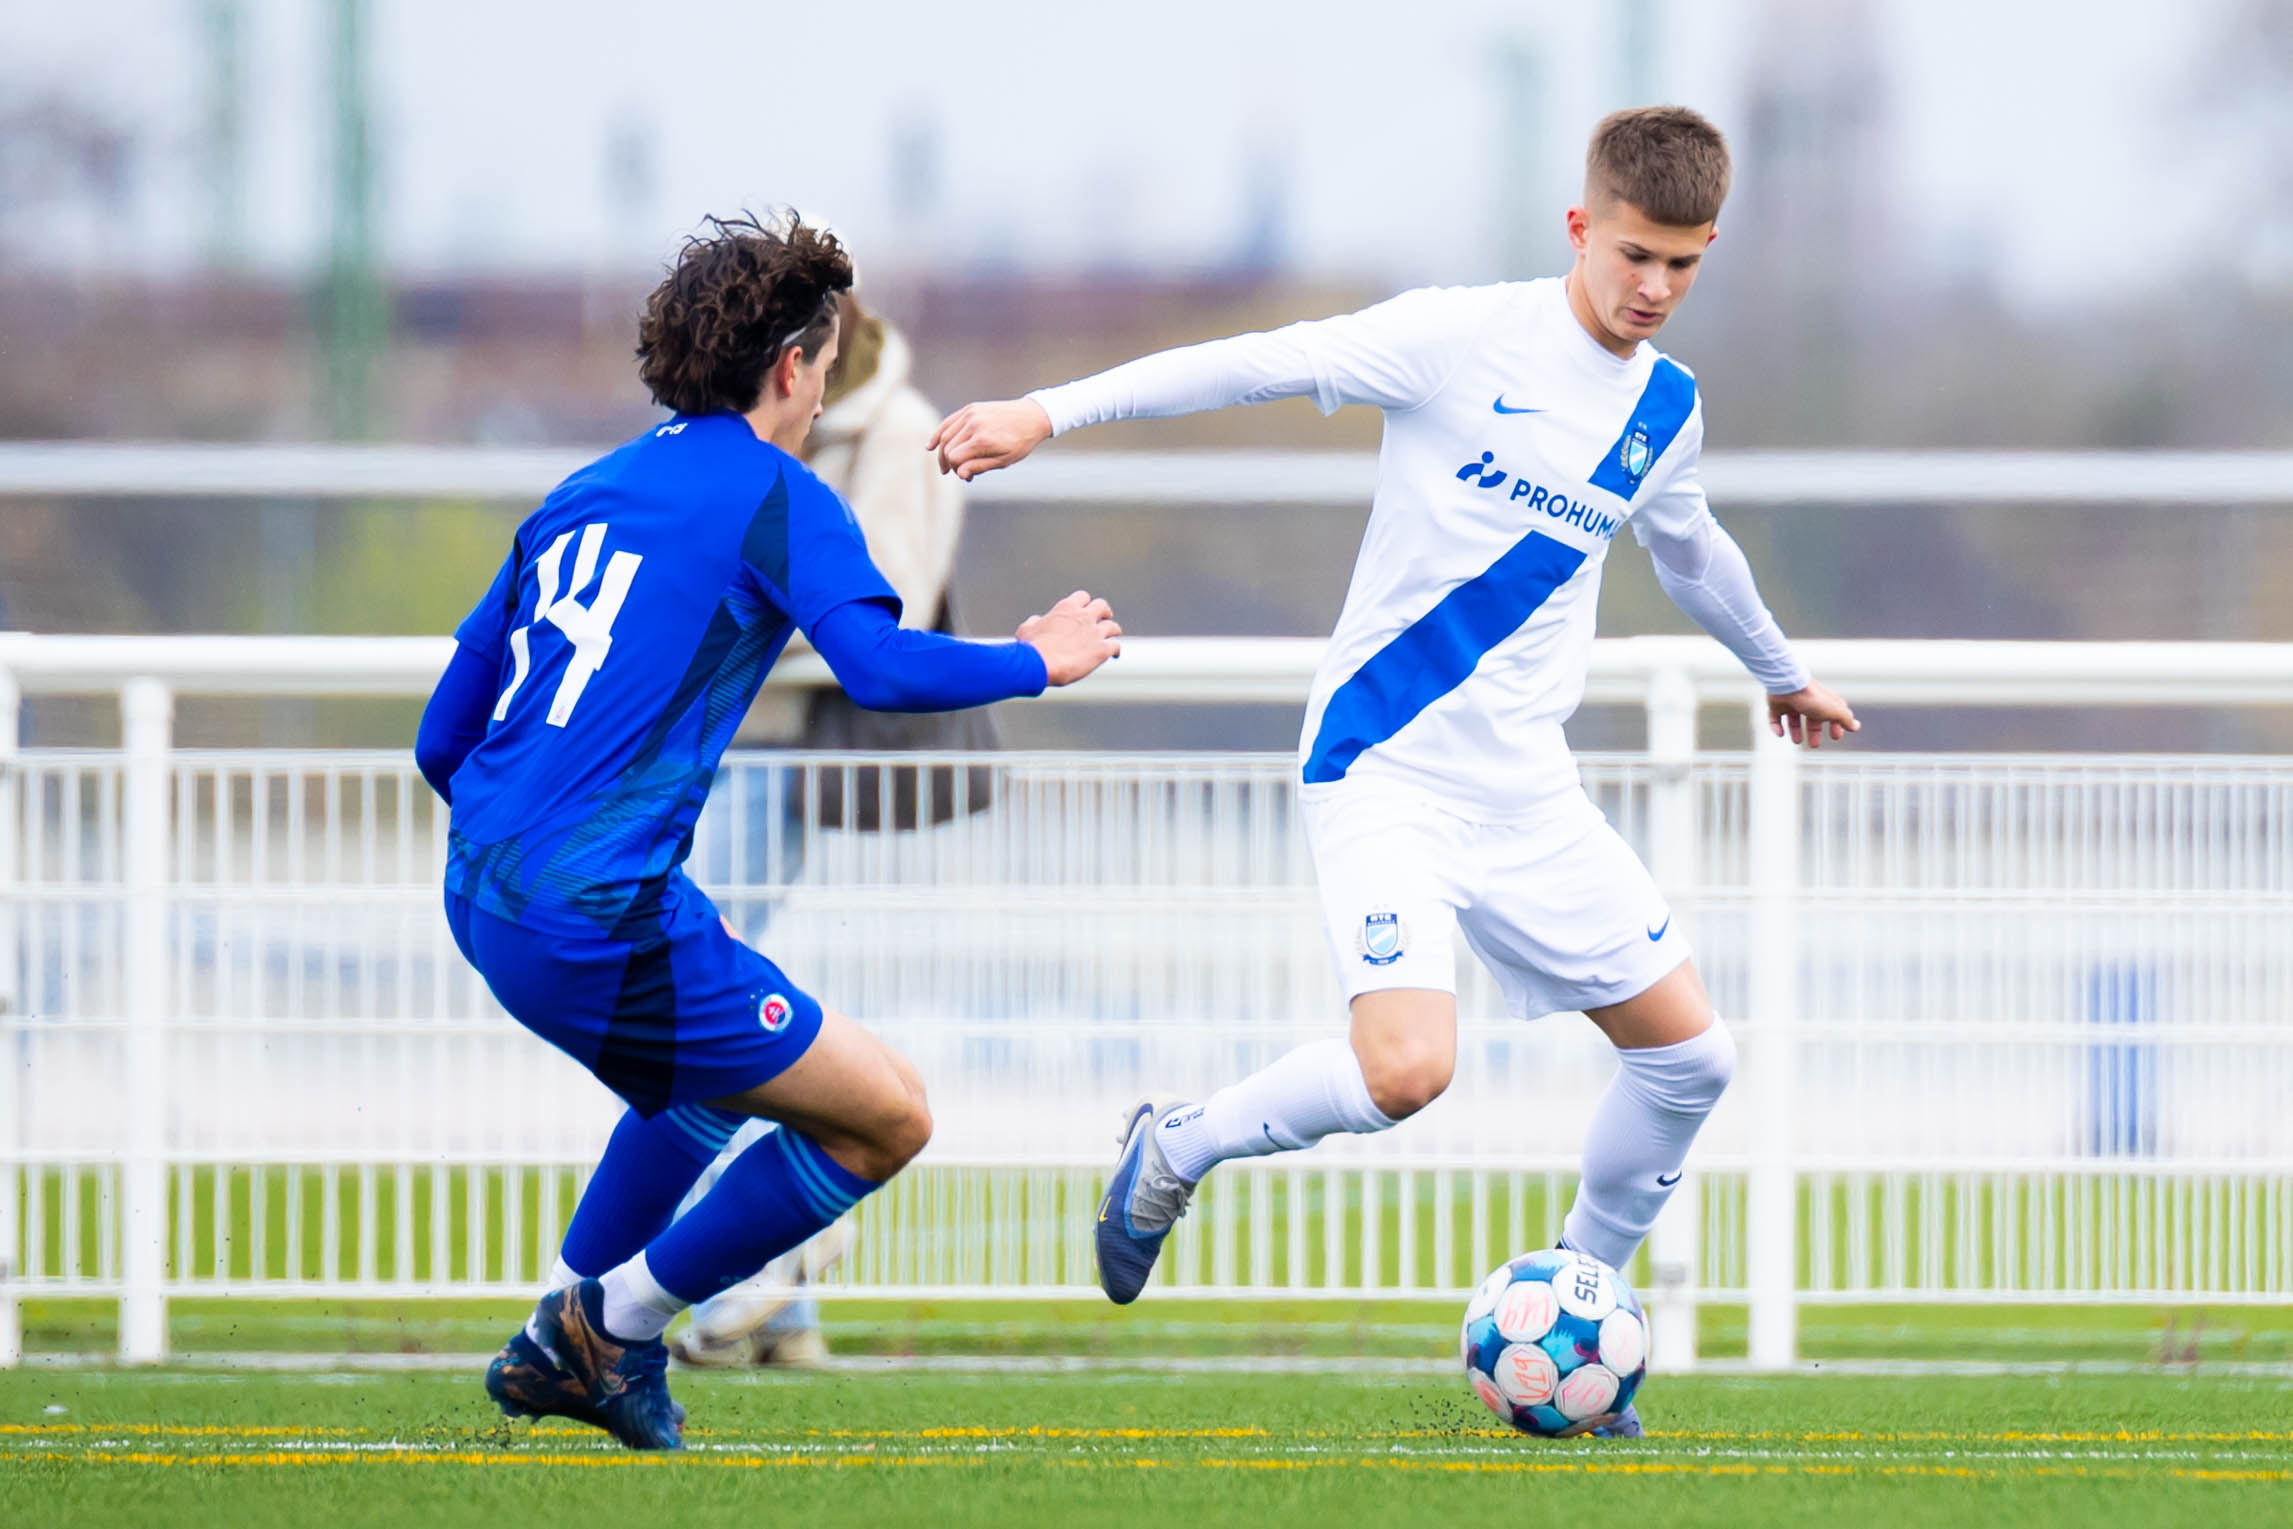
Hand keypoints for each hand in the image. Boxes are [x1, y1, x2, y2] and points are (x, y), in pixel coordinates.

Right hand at [929, 398, 1052, 480]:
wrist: (1032, 416)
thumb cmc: (1020, 442)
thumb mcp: (1004, 460)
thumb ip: (980, 467)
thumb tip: (960, 474)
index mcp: (983, 440)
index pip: (955, 459)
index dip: (957, 471)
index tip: (967, 477)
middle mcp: (974, 425)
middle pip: (948, 448)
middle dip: (949, 463)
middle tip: (957, 473)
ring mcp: (971, 414)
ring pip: (946, 436)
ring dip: (942, 452)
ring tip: (944, 466)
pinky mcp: (970, 408)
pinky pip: (949, 422)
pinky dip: (939, 434)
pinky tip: (930, 446)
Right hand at [1018, 590, 1121, 685]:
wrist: (1040, 663)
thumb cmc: (1031, 647)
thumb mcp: (1027, 629)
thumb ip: (1035, 621)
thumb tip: (1037, 619)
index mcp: (1066, 608)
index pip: (1083, 597)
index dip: (1085, 603)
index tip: (1084, 610)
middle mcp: (1084, 617)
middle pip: (1102, 606)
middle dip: (1104, 612)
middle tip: (1104, 618)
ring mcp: (1095, 633)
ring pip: (1113, 626)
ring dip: (1113, 631)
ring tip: (1112, 636)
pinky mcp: (1102, 649)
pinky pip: (1116, 646)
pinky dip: (1116, 650)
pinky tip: (1115, 655)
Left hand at [1768, 679, 1858, 748]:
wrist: (1788, 685)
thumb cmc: (1813, 698)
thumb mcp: (1835, 711)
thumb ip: (1845, 719)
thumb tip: (1856, 727)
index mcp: (1824, 701)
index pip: (1833, 713)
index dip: (1836, 725)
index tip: (1836, 737)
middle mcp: (1808, 701)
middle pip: (1813, 718)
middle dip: (1815, 732)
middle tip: (1814, 745)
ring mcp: (1791, 702)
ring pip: (1794, 718)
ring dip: (1796, 731)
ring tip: (1797, 741)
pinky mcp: (1776, 703)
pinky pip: (1775, 717)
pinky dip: (1776, 726)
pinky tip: (1780, 734)